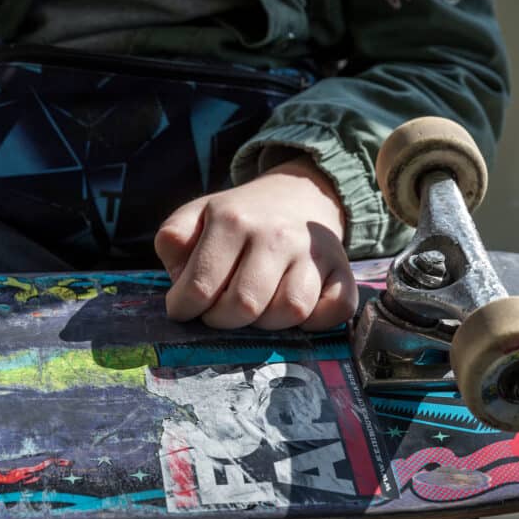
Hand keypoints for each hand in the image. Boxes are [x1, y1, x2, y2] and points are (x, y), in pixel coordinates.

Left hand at [154, 156, 356, 330]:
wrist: (296, 195)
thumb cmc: (239, 218)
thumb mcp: (196, 215)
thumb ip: (174, 240)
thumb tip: (179, 277)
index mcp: (231, 220)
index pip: (200, 287)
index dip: (185, 309)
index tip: (185, 308)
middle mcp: (275, 234)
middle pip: (244, 306)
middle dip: (224, 320)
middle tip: (220, 310)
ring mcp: (313, 252)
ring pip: (290, 311)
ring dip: (268, 323)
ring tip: (257, 307)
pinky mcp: (343, 268)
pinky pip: (337, 309)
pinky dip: (318, 321)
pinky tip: (298, 312)